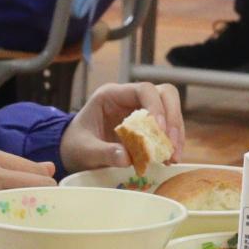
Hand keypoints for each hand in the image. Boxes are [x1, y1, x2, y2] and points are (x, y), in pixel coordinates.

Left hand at [61, 82, 184, 172]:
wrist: (73, 151)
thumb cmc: (75, 145)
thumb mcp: (84, 150)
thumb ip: (103, 152)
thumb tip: (127, 158)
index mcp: (111, 95)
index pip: (143, 89)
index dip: (156, 106)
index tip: (159, 129)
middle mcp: (129, 98)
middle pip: (164, 95)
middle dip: (172, 119)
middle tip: (171, 144)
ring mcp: (140, 109)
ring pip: (170, 110)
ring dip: (175, 133)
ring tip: (172, 158)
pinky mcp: (147, 124)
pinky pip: (167, 128)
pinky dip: (171, 142)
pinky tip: (169, 159)